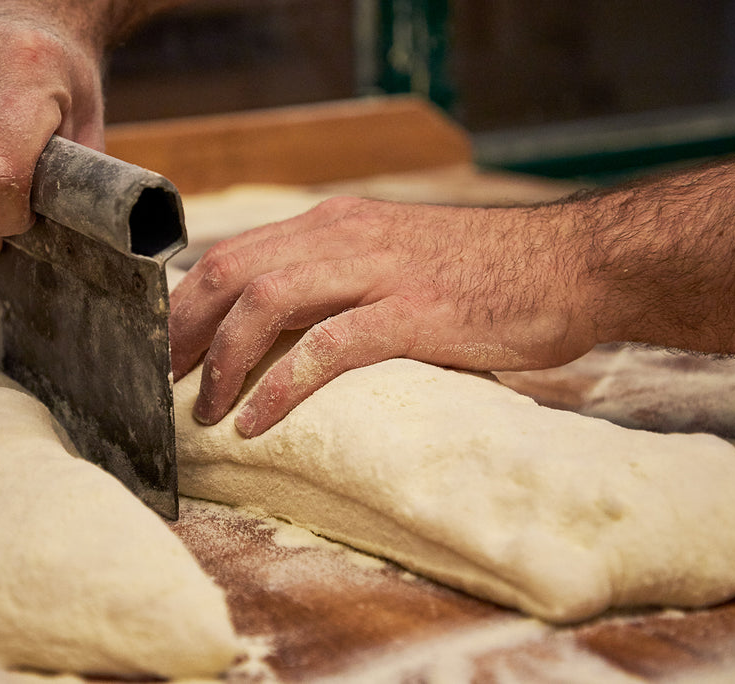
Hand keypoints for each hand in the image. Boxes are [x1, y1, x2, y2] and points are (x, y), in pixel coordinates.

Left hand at [169, 196, 598, 436]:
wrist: (571, 263)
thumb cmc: (483, 271)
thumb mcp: (395, 255)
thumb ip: (341, 275)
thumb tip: (286, 323)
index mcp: (335, 223)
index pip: (235, 252)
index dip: (188, 301)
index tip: (166, 345)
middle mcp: (345, 236)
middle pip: (232, 272)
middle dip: (185, 328)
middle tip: (163, 378)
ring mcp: (378, 271)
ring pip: (267, 304)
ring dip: (223, 360)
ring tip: (205, 409)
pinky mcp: (413, 313)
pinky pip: (325, 350)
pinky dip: (280, 387)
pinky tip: (256, 421)